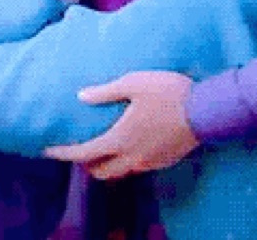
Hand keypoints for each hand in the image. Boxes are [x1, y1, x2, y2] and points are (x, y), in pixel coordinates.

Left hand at [44, 71, 199, 178]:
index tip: (48, 149)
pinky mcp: (164, 161)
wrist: (207, 110)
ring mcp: (150, 162)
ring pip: (120, 172)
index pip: (85, 154)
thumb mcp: (133, 83)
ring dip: (106, 165)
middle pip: (101, 172)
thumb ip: (105, 92)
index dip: (64, 153)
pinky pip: (137, 167)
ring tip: (98, 148)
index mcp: (121, 139)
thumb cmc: (168, 92)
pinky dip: (124, 161)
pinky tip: (126, 145)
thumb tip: (81, 96)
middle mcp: (133, 157)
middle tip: (75, 149)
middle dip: (85, 164)